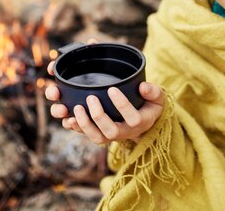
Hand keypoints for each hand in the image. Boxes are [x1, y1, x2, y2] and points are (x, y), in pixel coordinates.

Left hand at [45, 53, 164, 143]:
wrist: (143, 119)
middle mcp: (125, 133)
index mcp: (140, 122)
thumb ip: (153, 91)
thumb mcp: (157, 97)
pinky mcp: (100, 133)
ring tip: (76, 108)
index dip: (122, 105)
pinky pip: (87, 135)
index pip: (133, 118)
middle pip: (111, 132)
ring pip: (97, 138)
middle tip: (90, 98)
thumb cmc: (149, 105)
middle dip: (98, 116)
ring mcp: (111, 135)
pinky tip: (68, 118)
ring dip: (84, 124)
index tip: (112, 89)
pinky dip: (76, 128)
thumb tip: (143, 86)